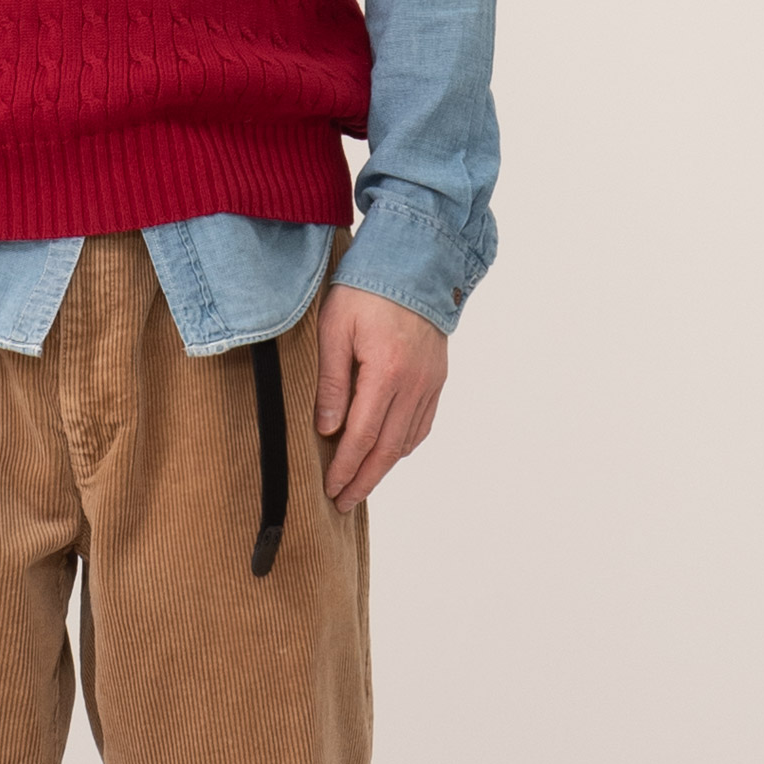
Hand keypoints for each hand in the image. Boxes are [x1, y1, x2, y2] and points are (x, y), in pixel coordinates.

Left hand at [316, 285, 447, 509]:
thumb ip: (331, 382)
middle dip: (364, 479)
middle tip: (344, 501)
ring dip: (384, 467)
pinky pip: (423, 423)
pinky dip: (404, 445)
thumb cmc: (367, 288)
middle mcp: (414, 383)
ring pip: (408, 440)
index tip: (331, 489)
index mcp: (386, 371)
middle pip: (388, 448)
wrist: (415, 261)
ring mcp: (430, 381)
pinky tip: (388, 454)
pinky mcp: (437, 377)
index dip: (346, 467)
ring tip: (361, 484)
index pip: (363, 436)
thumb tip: (326, 429)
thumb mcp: (334, 329)